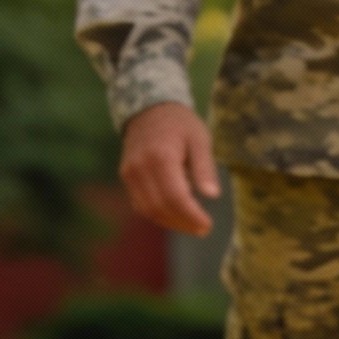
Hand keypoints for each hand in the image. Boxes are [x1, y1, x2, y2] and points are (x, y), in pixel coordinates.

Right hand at [121, 103, 218, 235]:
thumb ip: (204, 167)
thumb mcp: (200, 139)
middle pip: (160, 207)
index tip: (207, 226)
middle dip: (183, 223)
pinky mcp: (126, 177)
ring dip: (171, 222)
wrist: (149, 109)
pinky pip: (140, 204)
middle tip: (203, 229)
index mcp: (161, 157)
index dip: (191, 216)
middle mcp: (140, 167)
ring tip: (192, 225)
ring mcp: (129, 173)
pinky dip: (158, 214)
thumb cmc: (180, 124)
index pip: (175, 197)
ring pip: (148, 210)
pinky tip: (176, 216)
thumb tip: (212, 196)